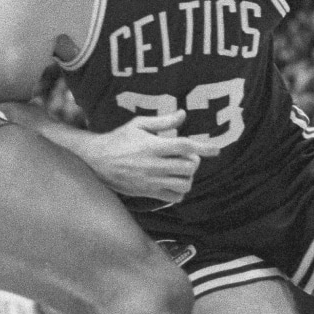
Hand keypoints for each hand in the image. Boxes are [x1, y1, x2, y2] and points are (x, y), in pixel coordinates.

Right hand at [88, 110, 222, 203]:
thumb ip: (163, 121)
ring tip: (181, 171)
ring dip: (188, 177)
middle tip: (188, 157)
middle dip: (194, 162)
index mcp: (154, 145)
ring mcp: (151, 180)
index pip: (186, 147)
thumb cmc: (119, 139)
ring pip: (184, 184)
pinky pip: (173, 197)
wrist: (97, 160)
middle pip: (189, 167)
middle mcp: (154, 164)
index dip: (204, 148)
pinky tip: (174, 182)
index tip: (216, 150)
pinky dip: (179, 192)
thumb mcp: (139, 124)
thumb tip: (182, 115)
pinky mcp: (148, 192)